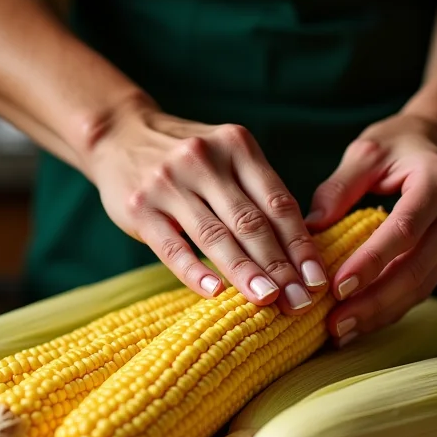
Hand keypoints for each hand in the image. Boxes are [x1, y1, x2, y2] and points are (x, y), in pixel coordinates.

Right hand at [86, 97, 326, 314]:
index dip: (301, 245)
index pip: (278, 203)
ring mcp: (168, 182)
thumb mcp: (225, 159)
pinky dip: (195, 272)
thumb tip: (299, 254)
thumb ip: (256, 194)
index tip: (317, 280)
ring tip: (268, 300)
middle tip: (299, 301)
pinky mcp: (139, 207)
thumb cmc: (186, 160)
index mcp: (236, 146)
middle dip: (280, 267)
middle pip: (251, 222)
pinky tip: (216, 293)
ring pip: (216, 236)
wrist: (119, 135)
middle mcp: (204, 160)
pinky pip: (172, 247)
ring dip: (246, 273)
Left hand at [306, 113, 436, 344]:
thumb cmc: (397, 144)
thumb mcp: (366, 153)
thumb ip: (339, 188)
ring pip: (421, 287)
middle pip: (416, 269)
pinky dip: (389, 310)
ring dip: (380, 314)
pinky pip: (420, 290)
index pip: (404, 230)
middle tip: (335, 324)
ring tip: (341, 332)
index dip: (371, 262)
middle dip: (373, 302)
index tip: (337, 288)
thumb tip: (310, 228)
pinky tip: (359, 325)